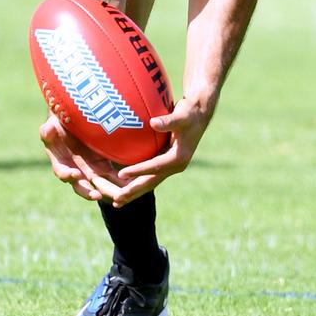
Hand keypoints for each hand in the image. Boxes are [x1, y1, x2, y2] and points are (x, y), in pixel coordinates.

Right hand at [39, 113, 122, 201]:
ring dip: (108, 192)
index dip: (67, 174)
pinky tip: (131, 185)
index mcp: (61, 163)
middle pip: (83, 186)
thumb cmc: (60, 125)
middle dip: (89, 192)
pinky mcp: (104, 165)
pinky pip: (113, 176)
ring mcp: (90, 170)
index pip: (62, 172)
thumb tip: (46, 131)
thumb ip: (48, 131)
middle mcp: (76, 171)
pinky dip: (121, 182)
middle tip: (96, 196)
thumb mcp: (52, 126)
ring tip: (117, 197)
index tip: (74, 174)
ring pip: (100, 186)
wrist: (74, 123)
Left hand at [77, 96, 211, 206]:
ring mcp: (172, 166)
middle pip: (151, 182)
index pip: (155, 167)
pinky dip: (138, 181)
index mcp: (178, 158)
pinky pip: (150, 175)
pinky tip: (125, 185)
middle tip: (116, 201)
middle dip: (134, 191)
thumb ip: (168, 121)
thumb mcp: (181, 116)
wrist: (199, 114)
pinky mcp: (167, 163)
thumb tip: (153, 123)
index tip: (121, 174)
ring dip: (134, 191)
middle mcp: (175, 166)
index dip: (137, 170)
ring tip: (116, 202)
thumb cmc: (189, 113)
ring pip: (150, 182)